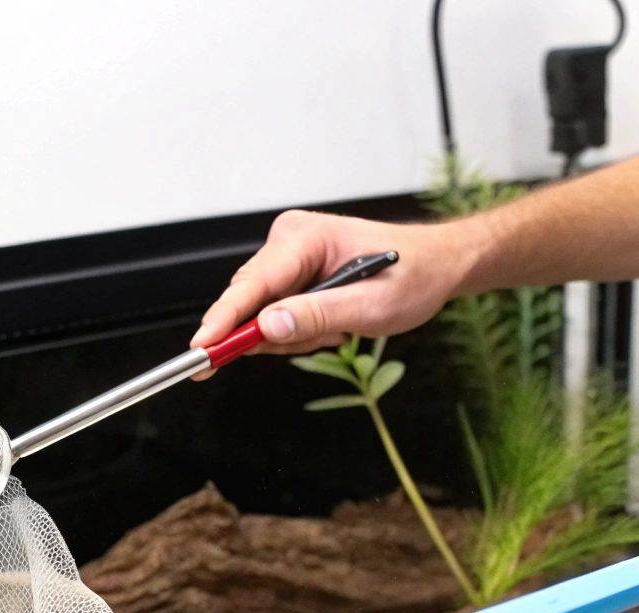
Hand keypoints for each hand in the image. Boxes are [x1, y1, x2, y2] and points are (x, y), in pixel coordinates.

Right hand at [189, 210, 483, 370]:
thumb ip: (316, 316)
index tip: (203, 349)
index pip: (250, 285)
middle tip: (325, 337)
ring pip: (264, 315)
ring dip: (299, 334)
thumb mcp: (370, 306)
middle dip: (279, 334)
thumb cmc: (411, 276)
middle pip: (250, 303)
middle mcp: (289, 241)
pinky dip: (303, 330)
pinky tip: (334, 323)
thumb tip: (268, 327)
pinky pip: (278, 314)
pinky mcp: (293, 273)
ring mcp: (288, 258)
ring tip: (341, 326)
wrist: (435, 266)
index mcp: (303, 238)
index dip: (223, 321)